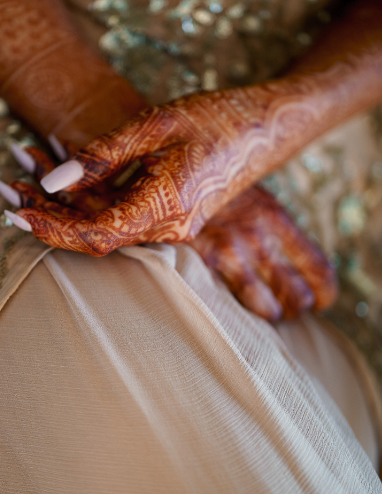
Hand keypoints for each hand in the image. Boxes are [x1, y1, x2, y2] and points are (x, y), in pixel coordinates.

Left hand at [3, 89, 281, 254]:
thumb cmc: (216, 118)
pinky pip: (123, 209)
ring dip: (64, 196)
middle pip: (94, 230)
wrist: (266, 127)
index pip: (96, 234)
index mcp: (166, 207)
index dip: (52, 228)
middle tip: (5, 179)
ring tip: (24, 157)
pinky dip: (90, 190)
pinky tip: (62, 159)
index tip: (13, 211)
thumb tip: (54, 181)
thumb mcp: (155, 126)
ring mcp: (171, 223)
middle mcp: (168, 227)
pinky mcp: (171, 212)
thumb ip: (102, 156)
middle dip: (46, 208)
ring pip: (105, 219)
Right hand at [189, 186, 336, 320]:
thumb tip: (290, 258)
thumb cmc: (210, 192)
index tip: (318, 302)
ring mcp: (236, 251)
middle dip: (293, 309)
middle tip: (283, 308)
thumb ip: (270, 226)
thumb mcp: (249, 198)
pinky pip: (236, 305)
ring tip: (259, 312)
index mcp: (277, 219)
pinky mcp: (209, 261)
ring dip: (268, 315)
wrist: (170, 177)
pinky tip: (233, 311)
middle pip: (299, 295)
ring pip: (272, 309)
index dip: (324, 294)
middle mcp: (262, 237)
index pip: (319, 268)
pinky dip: (240, 315)